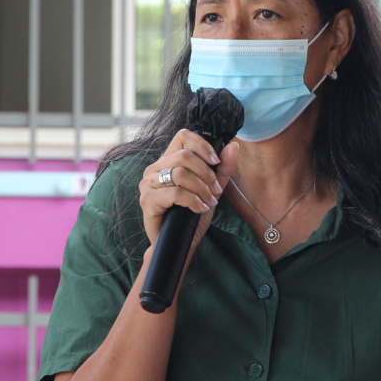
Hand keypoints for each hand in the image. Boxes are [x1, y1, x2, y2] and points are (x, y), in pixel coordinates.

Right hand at [139, 129, 238, 247]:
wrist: (177, 243)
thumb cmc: (191, 215)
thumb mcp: (211, 190)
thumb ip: (222, 169)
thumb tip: (233, 146)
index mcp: (168, 161)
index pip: (182, 137)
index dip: (202, 145)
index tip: (216, 161)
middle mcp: (155, 169)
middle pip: (184, 156)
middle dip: (206, 173)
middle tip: (215, 190)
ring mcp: (148, 184)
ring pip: (180, 174)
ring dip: (201, 188)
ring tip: (209, 201)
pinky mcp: (147, 200)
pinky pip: (176, 193)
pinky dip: (193, 201)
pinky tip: (200, 209)